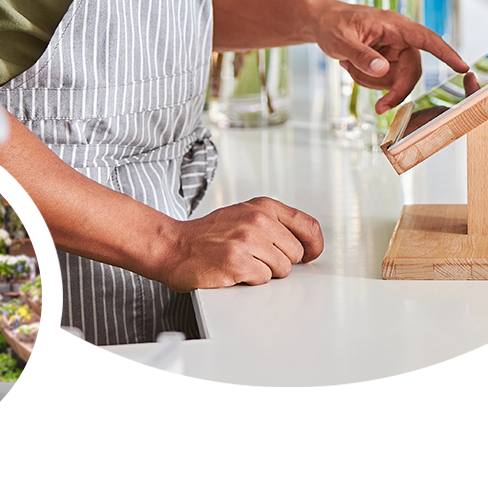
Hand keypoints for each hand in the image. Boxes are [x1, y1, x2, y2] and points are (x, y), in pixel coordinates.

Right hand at [155, 197, 323, 292]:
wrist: (173, 246)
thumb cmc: (208, 235)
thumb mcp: (244, 215)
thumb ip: (274, 224)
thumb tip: (305, 244)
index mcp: (264, 206)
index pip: (308, 226)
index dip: (314, 246)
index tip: (310, 255)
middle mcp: (258, 219)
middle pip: (296, 253)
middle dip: (280, 261)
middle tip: (256, 258)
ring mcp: (247, 240)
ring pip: (282, 270)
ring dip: (264, 272)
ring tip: (243, 263)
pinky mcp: (237, 262)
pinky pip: (262, 280)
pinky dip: (250, 281)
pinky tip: (233, 271)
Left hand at [313, 4, 469, 114]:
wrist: (322, 23)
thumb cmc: (332, 24)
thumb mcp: (341, 40)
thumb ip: (361, 55)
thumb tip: (384, 71)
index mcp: (394, 25)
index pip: (426, 39)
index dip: (446, 53)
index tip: (463, 67)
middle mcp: (399, 38)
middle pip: (412, 71)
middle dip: (396, 90)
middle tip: (380, 108)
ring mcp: (394, 50)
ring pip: (397, 79)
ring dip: (372, 82)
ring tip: (347, 65)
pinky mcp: (387, 61)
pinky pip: (386, 81)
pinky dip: (367, 80)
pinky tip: (350, 66)